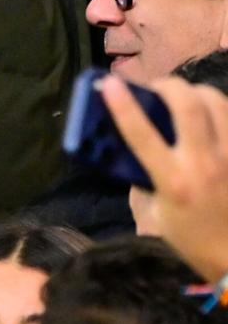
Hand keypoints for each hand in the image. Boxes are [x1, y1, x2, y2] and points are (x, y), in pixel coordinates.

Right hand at [103, 76, 227, 280]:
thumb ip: (141, 183)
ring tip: (186, 95)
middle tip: (157, 86)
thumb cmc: (190, 240)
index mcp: (173, 182)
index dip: (123, 104)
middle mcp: (204, 164)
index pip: (142, 134)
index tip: (108, 82)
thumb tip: (132, 155)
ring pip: (219, 104)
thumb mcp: (154, 216)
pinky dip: (220, 109)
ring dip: (198, 92)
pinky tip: (211, 113)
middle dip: (169, 86)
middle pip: (189, 105)